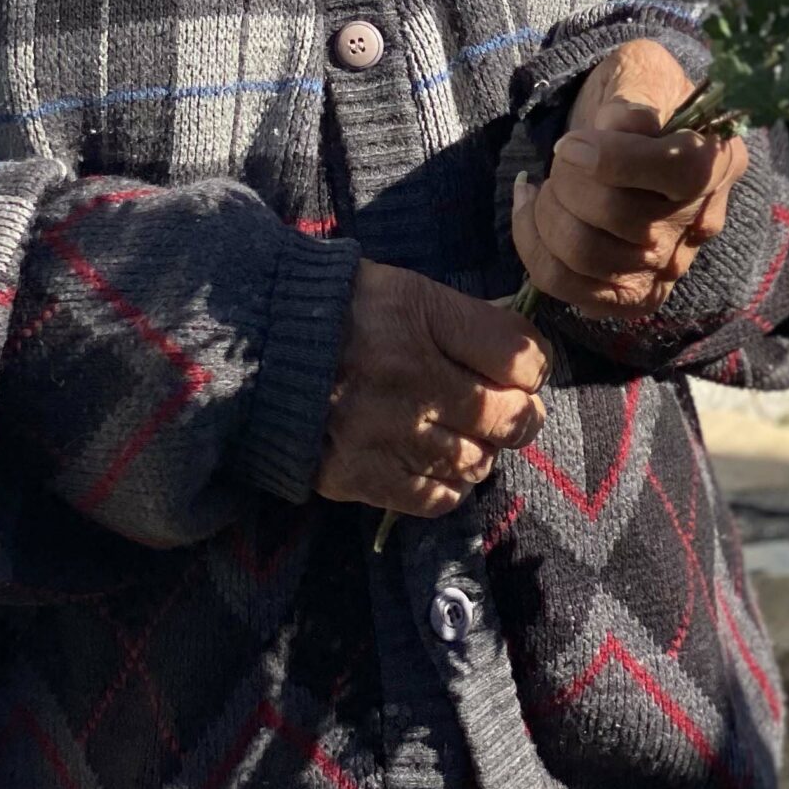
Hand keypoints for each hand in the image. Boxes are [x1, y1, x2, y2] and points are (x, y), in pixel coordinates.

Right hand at [315, 261, 549, 519]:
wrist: (253, 347)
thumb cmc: (339, 309)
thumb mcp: (405, 290)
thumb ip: (463, 320)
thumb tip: (521, 355)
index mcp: (421, 316)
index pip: (519, 356)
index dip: (534, 367)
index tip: (526, 371)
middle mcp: (409, 378)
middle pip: (506, 417)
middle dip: (522, 417)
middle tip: (515, 412)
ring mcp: (385, 432)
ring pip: (474, 462)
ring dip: (481, 451)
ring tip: (467, 435)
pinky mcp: (359, 475)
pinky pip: (433, 498)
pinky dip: (447, 485)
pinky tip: (438, 464)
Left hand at [510, 37, 748, 319]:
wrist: (622, 129)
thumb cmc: (634, 93)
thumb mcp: (641, 69)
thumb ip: (635, 93)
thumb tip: (621, 128)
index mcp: (717, 159)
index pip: (681, 171)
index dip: (615, 159)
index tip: (571, 141)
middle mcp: (700, 221)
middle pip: (622, 218)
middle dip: (568, 180)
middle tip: (560, 155)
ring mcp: (669, 265)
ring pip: (588, 256)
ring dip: (546, 214)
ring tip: (545, 184)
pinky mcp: (633, 293)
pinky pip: (571, 289)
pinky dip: (533, 247)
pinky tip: (530, 209)